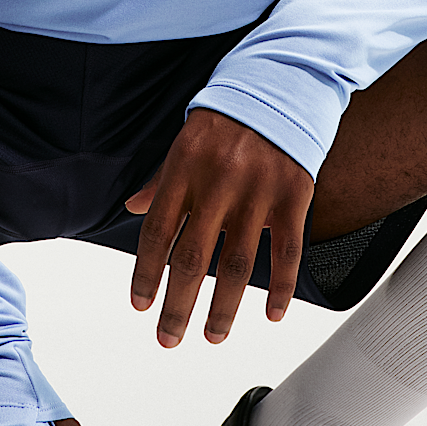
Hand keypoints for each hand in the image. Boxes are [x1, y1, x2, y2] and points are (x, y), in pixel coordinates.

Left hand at [125, 107, 313, 345]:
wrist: (279, 86)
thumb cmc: (224, 121)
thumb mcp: (185, 142)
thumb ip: (162, 179)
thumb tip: (132, 207)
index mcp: (184, 168)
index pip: (158, 231)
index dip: (146, 272)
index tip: (140, 305)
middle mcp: (218, 181)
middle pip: (193, 257)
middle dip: (178, 305)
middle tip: (168, 338)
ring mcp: (257, 190)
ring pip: (237, 264)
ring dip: (223, 309)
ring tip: (212, 336)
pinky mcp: (294, 194)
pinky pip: (286, 251)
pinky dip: (280, 288)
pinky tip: (271, 314)